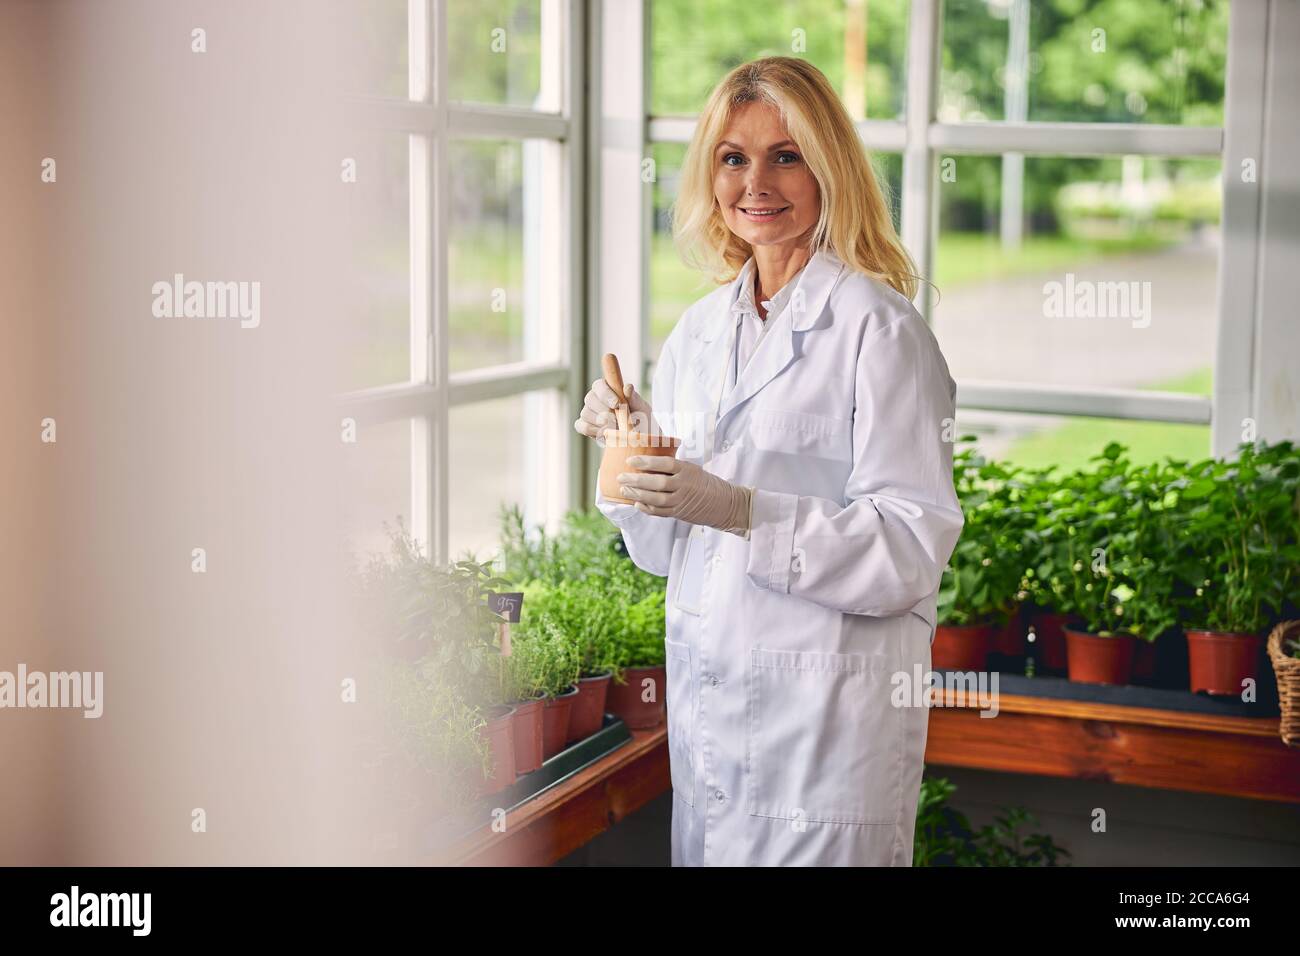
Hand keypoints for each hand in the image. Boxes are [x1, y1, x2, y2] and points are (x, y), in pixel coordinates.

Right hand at [573, 378, 656, 446]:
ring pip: (586, 413)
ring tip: (614, 428)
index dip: (606, 394)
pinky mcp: (584, 426)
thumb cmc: (639, 417)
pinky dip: (593, 431)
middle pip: (590, 399)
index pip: (599, 385)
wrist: (637, 436)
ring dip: (600, 422)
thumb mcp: (641, 408)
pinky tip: (605, 434)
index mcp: (606, 388)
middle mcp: (594, 398)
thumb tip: (627, 388)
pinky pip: (581, 426)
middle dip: (604, 410)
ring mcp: (588, 412)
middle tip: (616, 420)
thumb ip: (634, 398)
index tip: (616, 404)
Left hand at [617, 456, 752, 536]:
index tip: (631, 460)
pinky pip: (660, 512)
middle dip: (637, 480)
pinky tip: (636, 504)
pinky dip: (647, 508)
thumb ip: (673, 467)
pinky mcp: (679, 513)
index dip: (647, 462)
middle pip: (657, 483)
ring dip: (638, 495)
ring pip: (656, 499)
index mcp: (688, 470)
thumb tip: (647, 460)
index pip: (665, 464)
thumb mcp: (692, 468)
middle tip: (621, 477)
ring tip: (624, 491)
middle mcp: (684, 485)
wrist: (723, 504)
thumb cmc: (704, 482)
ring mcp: (682, 501)